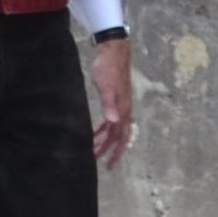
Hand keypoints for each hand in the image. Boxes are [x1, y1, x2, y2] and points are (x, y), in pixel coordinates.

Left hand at [90, 36, 135, 165]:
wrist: (113, 51)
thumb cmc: (108, 68)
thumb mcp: (106, 87)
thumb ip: (109, 104)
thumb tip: (112, 122)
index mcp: (123, 110)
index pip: (121, 137)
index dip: (116, 152)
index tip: (109, 165)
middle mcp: (124, 110)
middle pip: (119, 136)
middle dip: (110, 150)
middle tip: (101, 162)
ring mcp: (120, 104)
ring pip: (114, 128)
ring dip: (105, 140)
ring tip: (94, 149)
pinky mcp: (114, 98)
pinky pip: (109, 118)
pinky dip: (102, 127)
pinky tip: (93, 130)